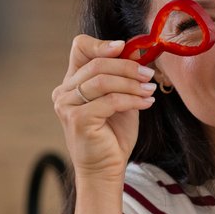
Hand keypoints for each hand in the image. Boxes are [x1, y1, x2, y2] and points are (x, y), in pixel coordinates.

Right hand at [52, 35, 156, 183]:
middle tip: (149, 75)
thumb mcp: (120, 99)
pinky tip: (146, 103)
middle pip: (97, 64)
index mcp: (71, 82)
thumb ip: (123, 78)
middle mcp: (64, 91)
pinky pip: (110, 101)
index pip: (79, 48)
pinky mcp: (77, 119)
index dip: (101, 44)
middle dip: (128, 67)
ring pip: (103, 81)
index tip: (124, 48)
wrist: (106, 169)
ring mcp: (67, 105)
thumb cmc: (113, 135)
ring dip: (132, 83)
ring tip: (150, 89)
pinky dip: (132, 99)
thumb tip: (138, 53)